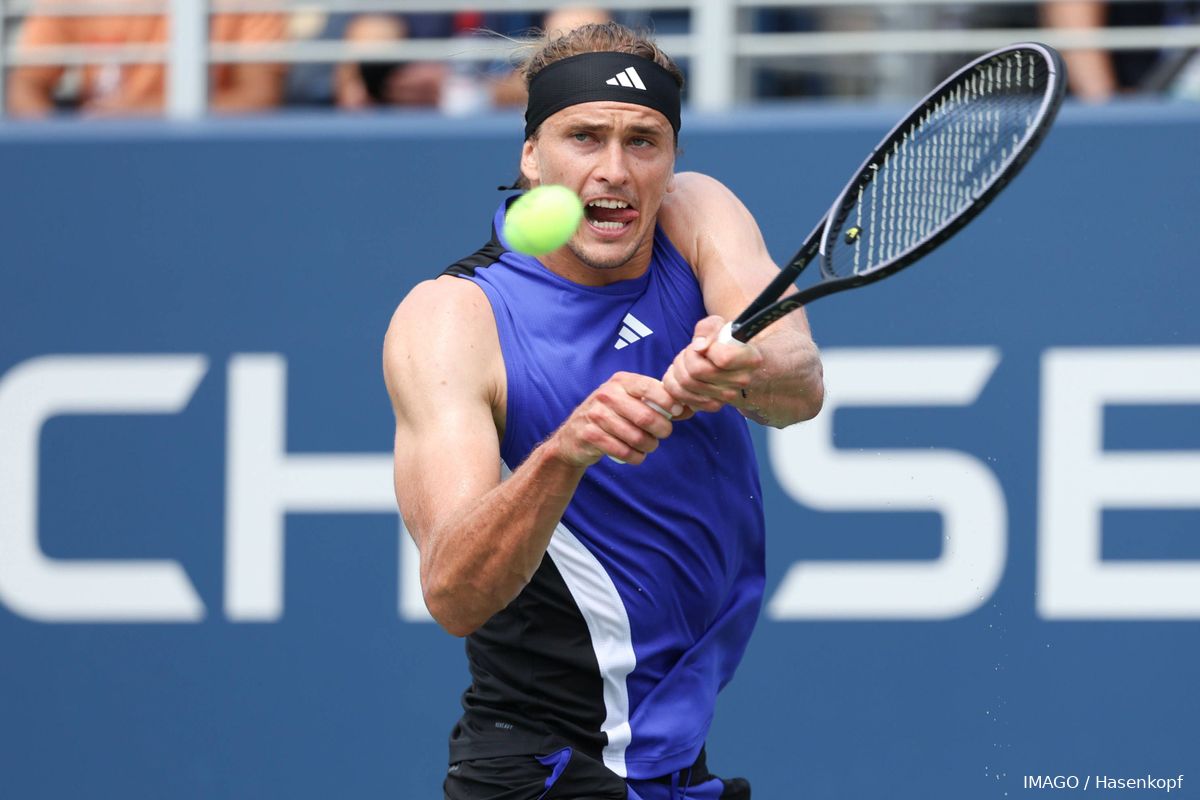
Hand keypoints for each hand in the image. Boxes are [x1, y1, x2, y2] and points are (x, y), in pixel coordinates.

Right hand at [552, 372, 682, 466]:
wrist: (574, 436)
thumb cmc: (612, 416)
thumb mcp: (631, 402)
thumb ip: (659, 403)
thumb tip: (690, 408)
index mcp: (621, 381)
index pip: (651, 388)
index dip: (668, 402)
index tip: (676, 412)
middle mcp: (606, 394)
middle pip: (646, 417)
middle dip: (662, 430)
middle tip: (663, 434)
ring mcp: (596, 415)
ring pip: (636, 437)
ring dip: (649, 446)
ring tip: (649, 446)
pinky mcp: (589, 435)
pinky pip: (623, 451)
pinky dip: (635, 457)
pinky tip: (636, 456)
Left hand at [662, 316, 762, 413]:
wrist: (730, 363)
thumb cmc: (724, 342)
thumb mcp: (719, 326)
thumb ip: (709, 329)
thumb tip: (699, 347)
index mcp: (750, 359)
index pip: (723, 359)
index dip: (707, 349)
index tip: (708, 345)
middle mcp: (741, 381)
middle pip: (697, 371)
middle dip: (685, 356)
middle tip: (690, 352)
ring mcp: (727, 398)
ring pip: (685, 383)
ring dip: (678, 369)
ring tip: (685, 363)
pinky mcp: (711, 406)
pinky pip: (679, 396)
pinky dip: (673, 383)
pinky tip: (681, 376)